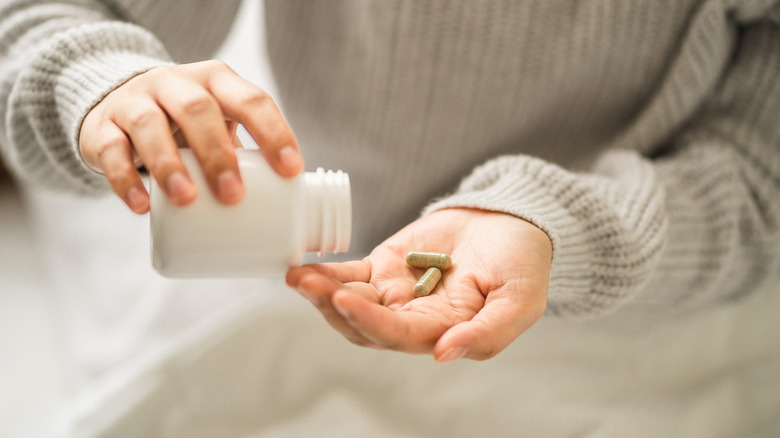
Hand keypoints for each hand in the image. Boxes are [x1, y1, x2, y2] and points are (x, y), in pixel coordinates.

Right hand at [79, 60, 302, 213]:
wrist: (120, 105)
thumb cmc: (186, 124)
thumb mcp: (219, 123)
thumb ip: (245, 152)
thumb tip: (284, 207)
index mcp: (216, 82)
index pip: (251, 100)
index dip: (273, 133)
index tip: (290, 171)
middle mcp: (175, 84)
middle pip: (198, 110)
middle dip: (217, 154)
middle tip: (233, 195)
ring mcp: (135, 102)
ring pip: (149, 125)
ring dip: (169, 165)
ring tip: (186, 199)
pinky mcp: (102, 127)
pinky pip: (111, 150)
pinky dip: (125, 179)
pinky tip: (141, 206)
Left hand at [286, 208, 551, 361]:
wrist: (512, 222)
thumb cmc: (522, 263)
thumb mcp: (520, 301)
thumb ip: (487, 333)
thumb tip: (445, 355)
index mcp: (443, 331)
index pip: (397, 334)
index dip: (369, 321)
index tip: (342, 299)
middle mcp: (413, 318)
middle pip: (362, 324)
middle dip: (331, 307)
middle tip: (307, 283)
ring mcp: (395, 291)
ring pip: (350, 300)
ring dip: (322, 291)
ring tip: (298, 275)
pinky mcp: (384, 265)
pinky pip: (350, 273)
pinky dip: (328, 271)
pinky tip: (305, 265)